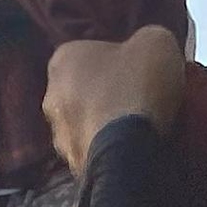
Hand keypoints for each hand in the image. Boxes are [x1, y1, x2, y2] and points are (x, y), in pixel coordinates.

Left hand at [43, 28, 185, 169]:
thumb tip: (146, 50)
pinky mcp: (73, 166)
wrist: (129, 152)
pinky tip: (133, 152)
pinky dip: (110, 151)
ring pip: (87, 124)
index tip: (139, 72)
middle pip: (84, 91)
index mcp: (62, 60)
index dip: (116, 61)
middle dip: (107, 95)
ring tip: (139, 130)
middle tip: (140, 100)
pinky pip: (95, 151)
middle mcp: (50, 97)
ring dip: (106, 126)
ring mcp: (59, 137)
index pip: (88, 55)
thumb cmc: (137, 86)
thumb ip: (147, 40)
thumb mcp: (156, 42)